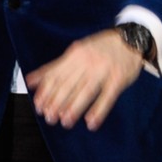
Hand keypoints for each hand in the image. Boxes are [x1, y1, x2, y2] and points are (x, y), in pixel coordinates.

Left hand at [26, 28, 144, 129]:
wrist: (131, 38)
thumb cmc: (100, 48)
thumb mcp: (76, 51)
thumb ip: (54, 67)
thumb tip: (31, 81)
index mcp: (75, 55)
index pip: (56, 76)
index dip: (46, 92)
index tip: (39, 107)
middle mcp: (88, 61)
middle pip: (68, 85)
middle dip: (57, 102)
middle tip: (50, 117)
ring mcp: (104, 70)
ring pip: (85, 91)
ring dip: (74, 108)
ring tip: (66, 121)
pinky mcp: (118, 78)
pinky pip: (107, 96)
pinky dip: (99, 110)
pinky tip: (91, 122)